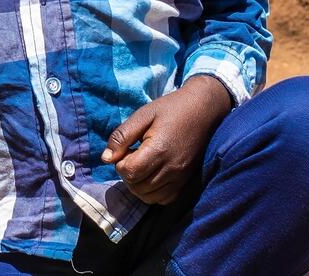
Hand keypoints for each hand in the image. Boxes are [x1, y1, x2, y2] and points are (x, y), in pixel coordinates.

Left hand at [103, 75, 230, 204]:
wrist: (203, 110)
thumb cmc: (170, 109)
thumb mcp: (143, 115)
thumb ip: (122, 136)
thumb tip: (106, 158)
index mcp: (159, 150)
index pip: (130, 172)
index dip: (120, 164)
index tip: (126, 150)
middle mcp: (171, 168)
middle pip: (138, 187)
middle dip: (127, 175)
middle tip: (132, 156)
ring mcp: (181, 177)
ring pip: (150, 197)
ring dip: (138, 185)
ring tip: (141, 165)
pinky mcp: (186, 181)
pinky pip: (165, 199)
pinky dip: (153, 192)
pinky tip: (151, 175)